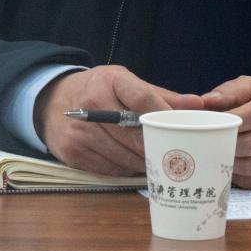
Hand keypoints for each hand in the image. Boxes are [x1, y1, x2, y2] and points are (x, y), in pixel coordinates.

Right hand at [35, 66, 203, 176]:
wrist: (52, 100)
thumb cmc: (98, 89)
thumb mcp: (125, 82)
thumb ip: (161, 96)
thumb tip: (198, 104)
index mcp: (108, 81)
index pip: (142, 98)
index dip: (164, 115)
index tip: (180, 127)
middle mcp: (91, 105)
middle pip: (134, 134)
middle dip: (157, 146)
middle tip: (176, 154)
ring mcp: (79, 131)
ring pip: (123, 156)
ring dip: (144, 162)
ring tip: (158, 162)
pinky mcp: (72, 153)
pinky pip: (109, 168)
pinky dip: (125, 169)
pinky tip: (134, 164)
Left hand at [202, 75, 250, 188]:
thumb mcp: (246, 87)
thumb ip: (226, 93)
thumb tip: (203, 102)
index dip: (234, 124)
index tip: (214, 128)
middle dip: (231, 145)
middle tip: (212, 145)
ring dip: (236, 163)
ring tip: (220, 156)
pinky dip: (245, 177)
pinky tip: (234, 169)